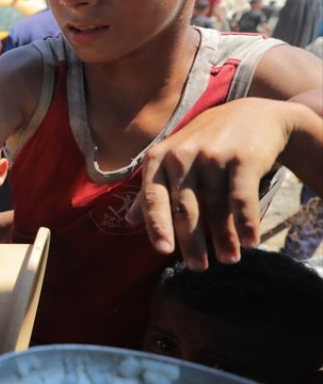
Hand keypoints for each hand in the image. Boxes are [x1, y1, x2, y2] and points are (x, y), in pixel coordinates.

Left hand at [126, 97, 306, 268]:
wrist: (254, 115)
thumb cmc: (206, 143)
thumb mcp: (174, 159)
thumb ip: (152, 189)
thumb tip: (129, 219)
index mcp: (159, 158)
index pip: (154, 198)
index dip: (157, 225)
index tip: (162, 251)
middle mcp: (182, 155)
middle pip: (184, 208)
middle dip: (192, 241)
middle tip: (198, 268)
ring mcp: (212, 155)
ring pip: (214, 207)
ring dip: (223, 238)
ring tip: (229, 260)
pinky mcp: (241, 158)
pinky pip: (241, 199)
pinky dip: (246, 223)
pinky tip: (250, 242)